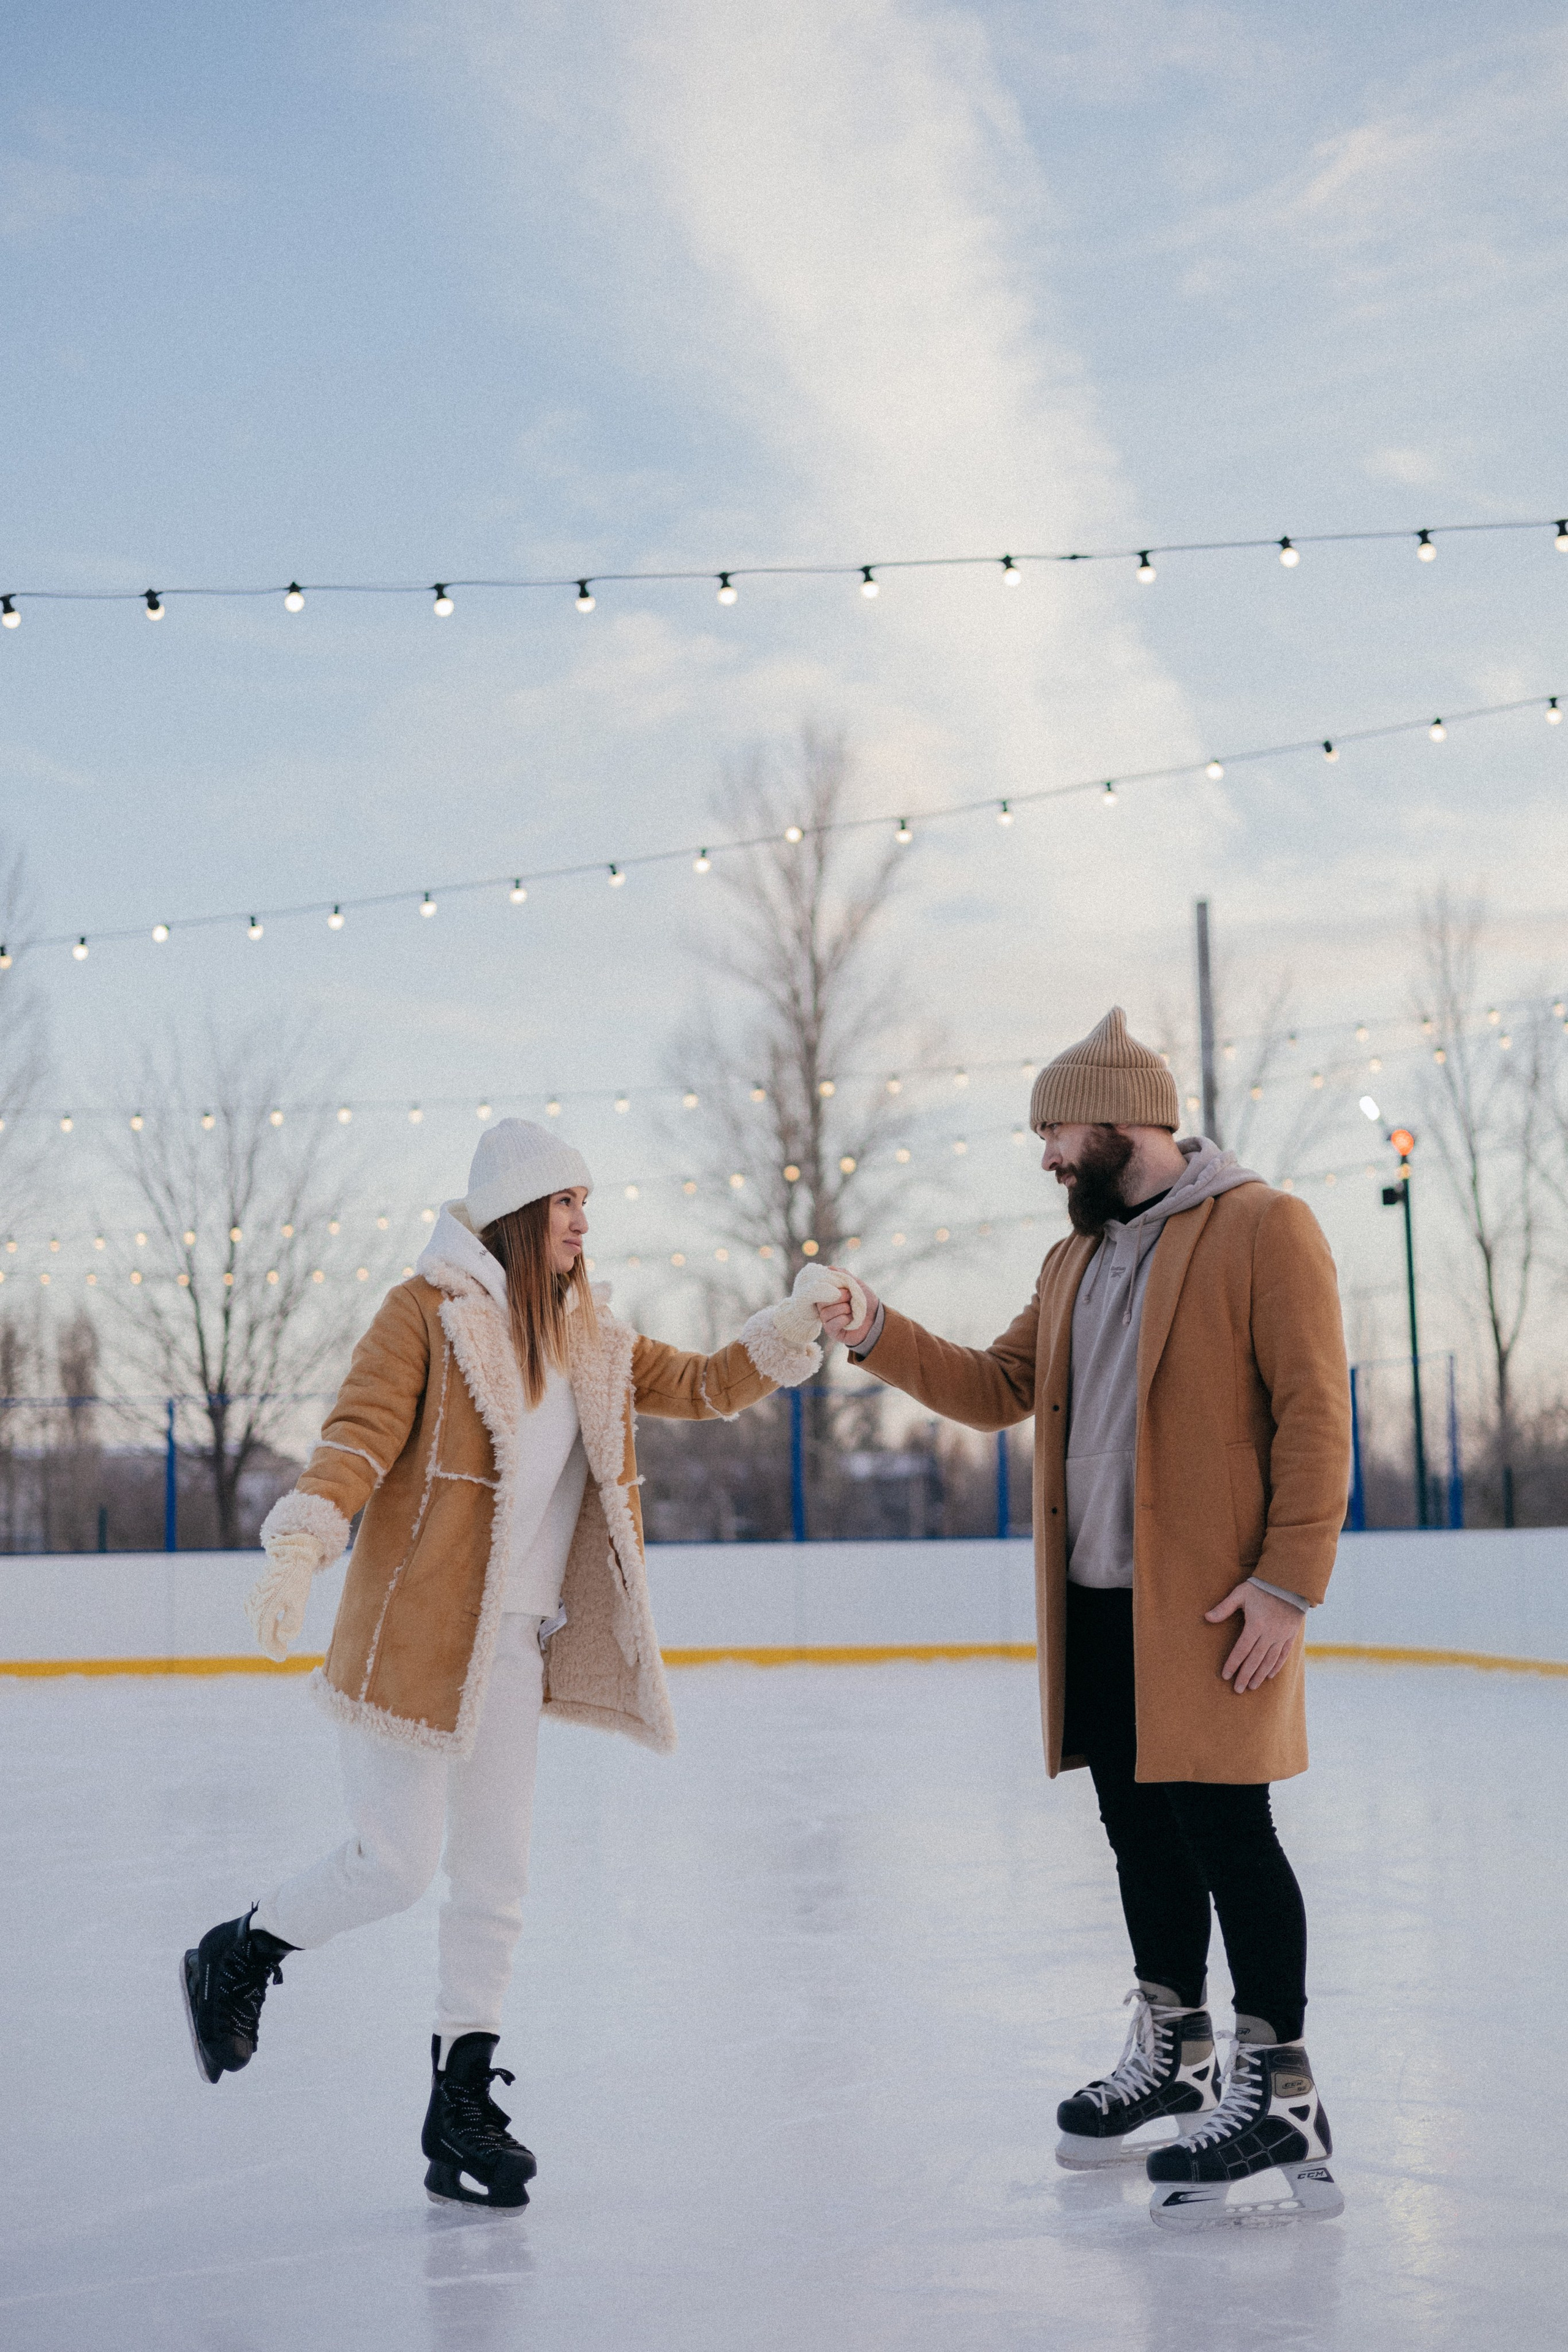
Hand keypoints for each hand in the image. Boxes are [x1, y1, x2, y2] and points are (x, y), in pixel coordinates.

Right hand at [245, 1532, 321, 1662]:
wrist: (291, 1558)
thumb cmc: (297, 1580)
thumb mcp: (299, 1601)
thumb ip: (292, 1621)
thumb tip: (284, 1638)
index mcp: (266, 1608)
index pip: (264, 1636)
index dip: (272, 1649)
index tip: (281, 1658)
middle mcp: (256, 1605)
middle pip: (259, 1632)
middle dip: (270, 1645)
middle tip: (281, 1654)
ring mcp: (253, 1600)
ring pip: (257, 1624)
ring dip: (266, 1635)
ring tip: (278, 1644)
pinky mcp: (253, 1595)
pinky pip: (255, 1615)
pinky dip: (263, 1624)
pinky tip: (272, 1627)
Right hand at [818, 1268, 878, 1348]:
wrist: (877, 1319)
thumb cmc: (866, 1301)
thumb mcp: (857, 1285)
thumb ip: (844, 1275)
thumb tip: (829, 1268)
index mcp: (828, 1295)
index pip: (820, 1289)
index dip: (833, 1287)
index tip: (846, 1288)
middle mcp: (824, 1307)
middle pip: (822, 1300)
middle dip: (841, 1297)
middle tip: (851, 1298)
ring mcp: (826, 1320)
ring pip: (826, 1312)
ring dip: (844, 1309)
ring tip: (853, 1310)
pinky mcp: (831, 1331)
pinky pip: (831, 1324)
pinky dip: (844, 1320)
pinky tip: (851, 1320)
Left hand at [1205, 1581, 1303, 1694]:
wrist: (1290, 1582)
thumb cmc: (1262, 1587)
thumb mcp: (1241, 1593)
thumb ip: (1224, 1607)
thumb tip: (1206, 1617)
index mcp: (1255, 1625)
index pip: (1241, 1650)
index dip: (1233, 1664)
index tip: (1226, 1676)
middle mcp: (1269, 1634)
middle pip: (1255, 1660)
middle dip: (1245, 1675)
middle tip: (1238, 1689)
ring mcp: (1281, 1636)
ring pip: (1269, 1660)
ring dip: (1260, 1674)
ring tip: (1252, 1686)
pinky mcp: (1290, 1636)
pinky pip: (1283, 1655)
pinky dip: (1276, 1666)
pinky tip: (1270, 1676)